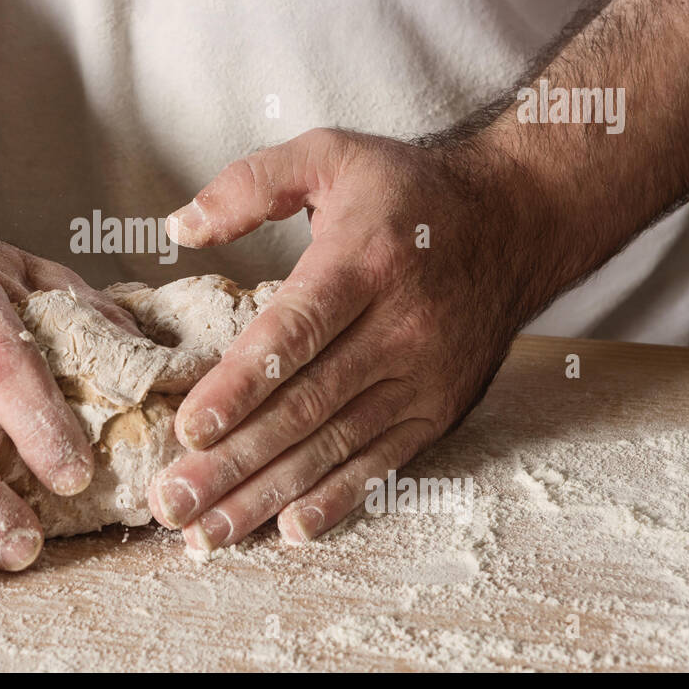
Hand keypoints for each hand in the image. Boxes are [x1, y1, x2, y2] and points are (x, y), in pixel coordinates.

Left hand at [149, 127, 550, 549]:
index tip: (191, 430)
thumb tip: (178, 227)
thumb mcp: (331, 154)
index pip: (295, 334)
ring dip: (267, 495)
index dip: (241, 386)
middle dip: (233, 462)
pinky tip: (289, 529)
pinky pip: (382, 462)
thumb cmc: (408, 189)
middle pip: (306, 407)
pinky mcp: (438, 408)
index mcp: (363, 263)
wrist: (517, 219)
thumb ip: (251, 183)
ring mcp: (423, 376)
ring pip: (335, 447)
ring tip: (206, 534)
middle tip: (170, 504)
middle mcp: (399, 328)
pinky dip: (336, 499)